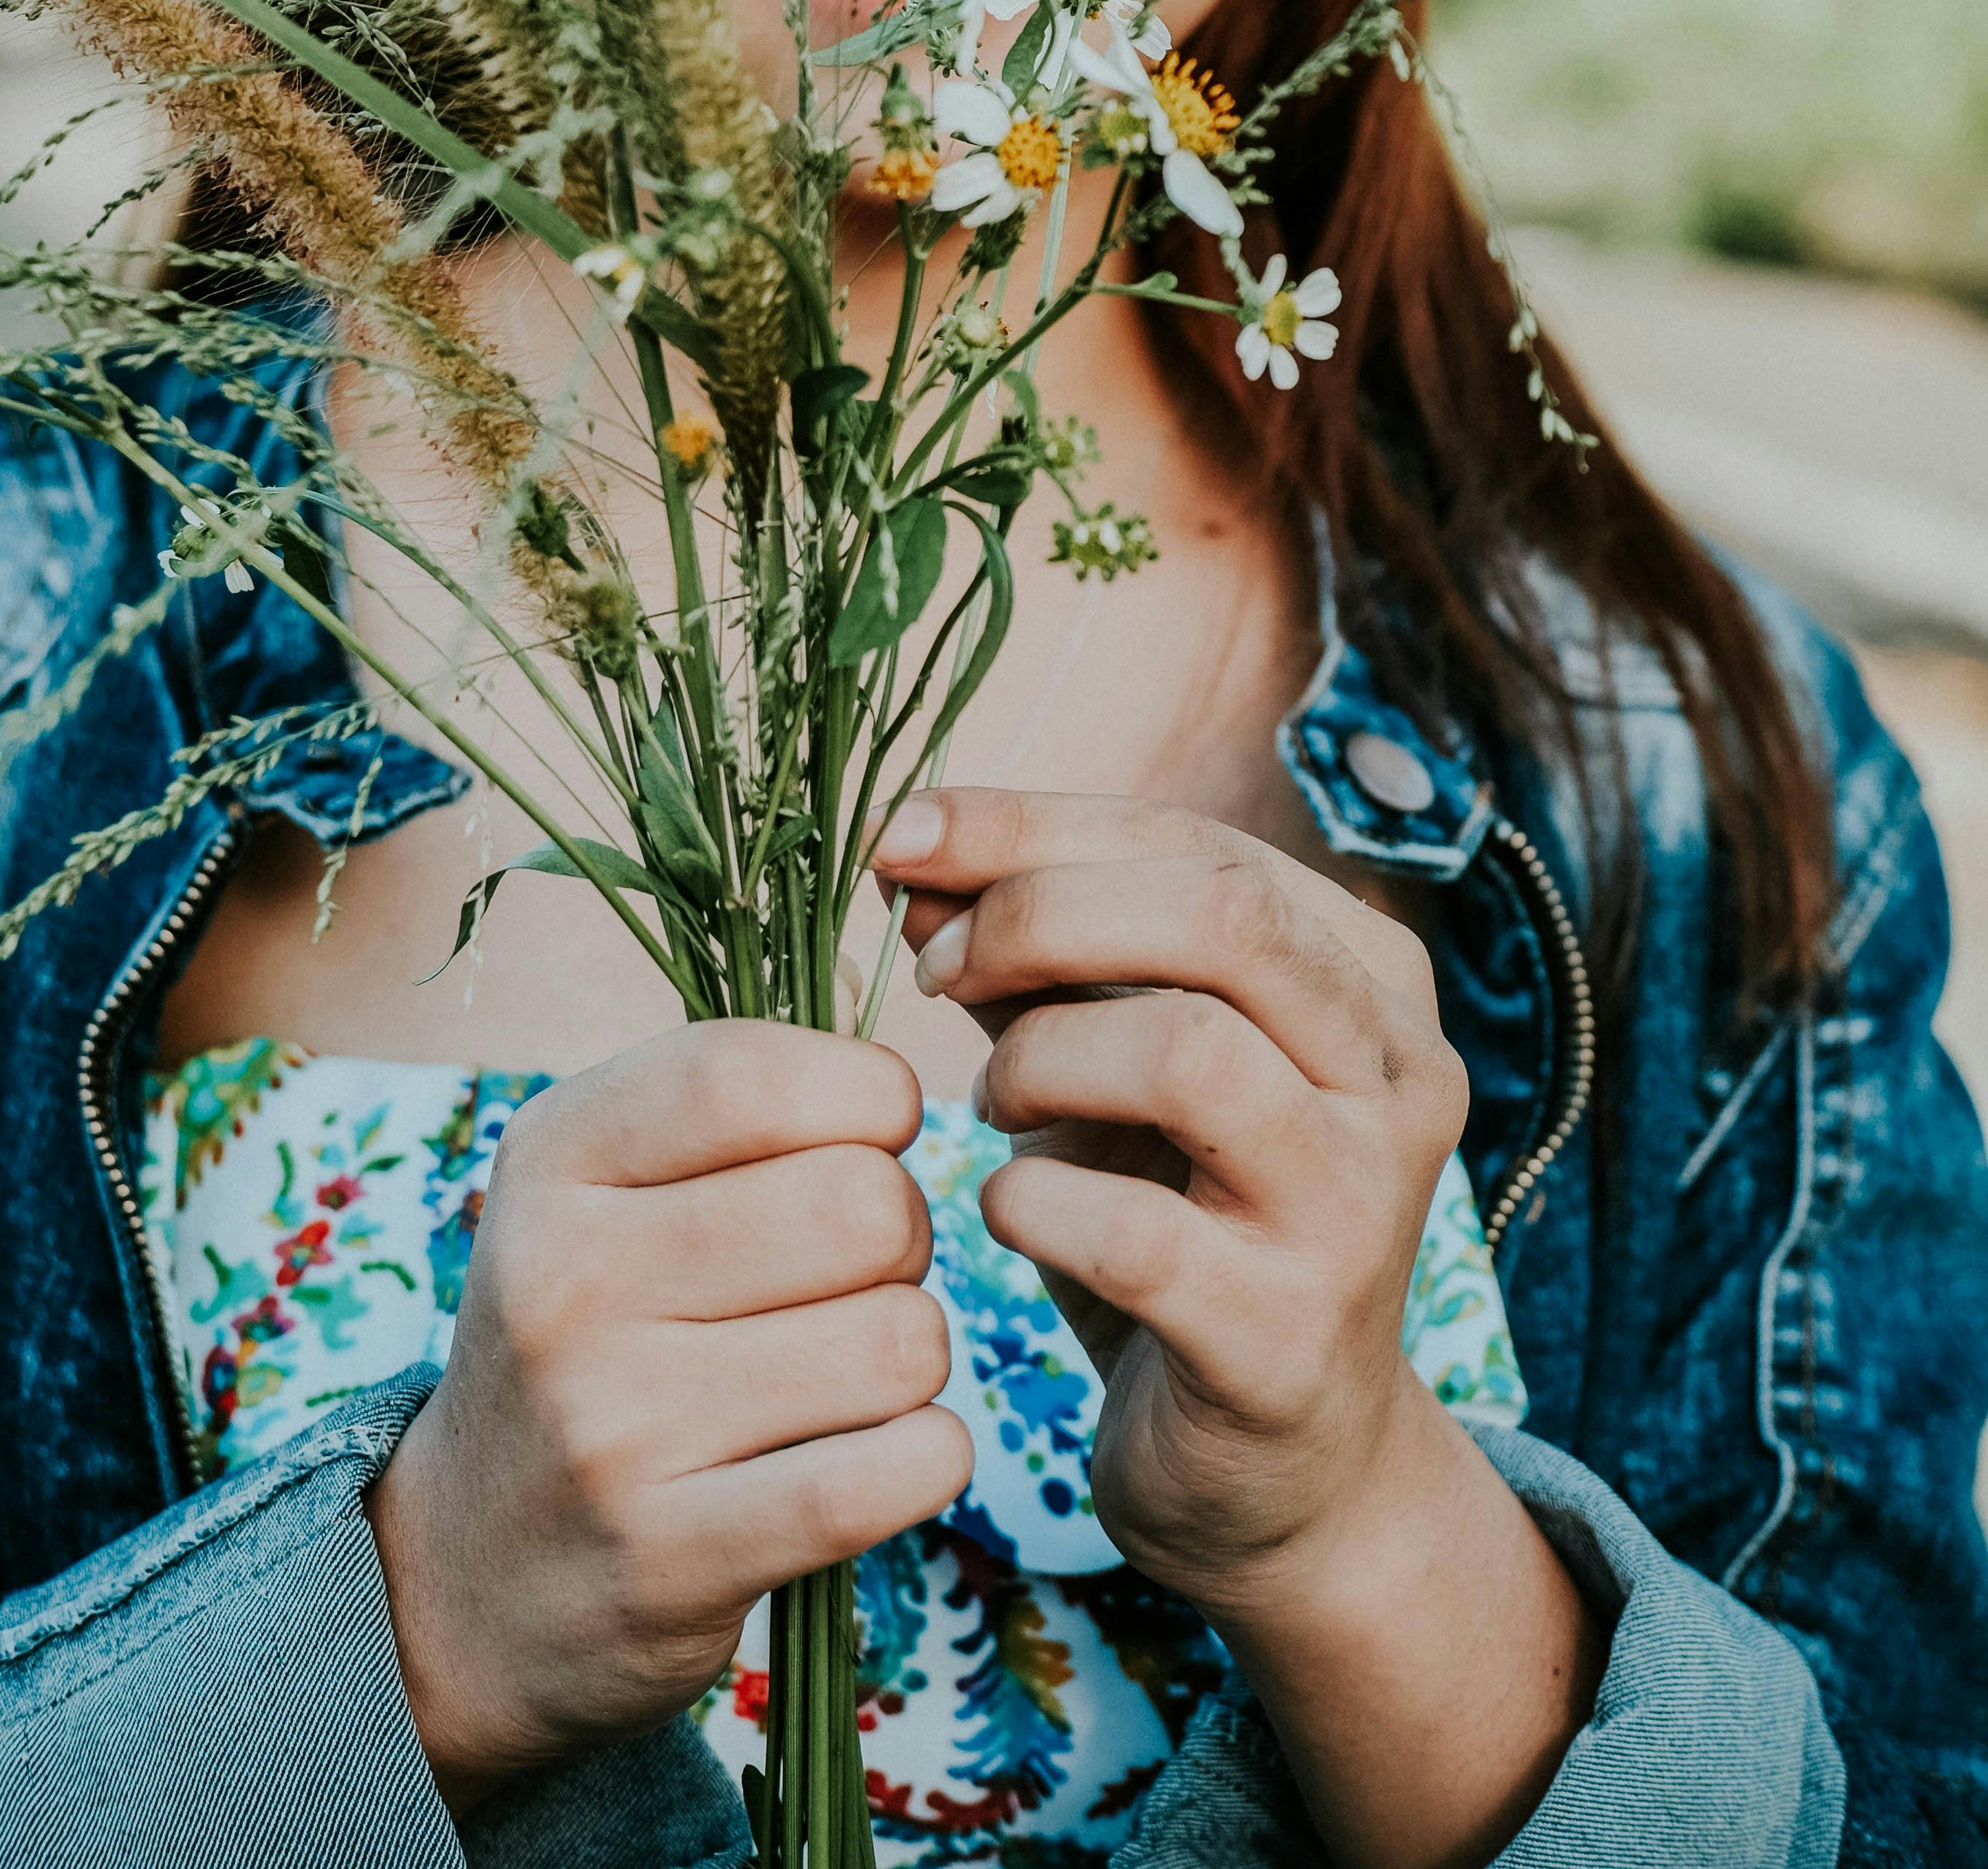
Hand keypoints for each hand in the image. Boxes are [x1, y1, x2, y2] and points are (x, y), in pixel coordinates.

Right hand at [367, 1018, 971, 1811]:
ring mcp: (614, 1432)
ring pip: (898, 1340)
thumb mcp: (594, 1185)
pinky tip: (884, 1452)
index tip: (876, 1127)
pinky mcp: (675, 1561)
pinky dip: (930, 1455)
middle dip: (903, 1230)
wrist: (469, 1573)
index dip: (861, 1088)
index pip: (744, 1075)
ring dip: (913, 1352)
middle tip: (861, 1271)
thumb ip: (727, 1098)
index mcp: (549, 1164)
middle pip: (860, 1205)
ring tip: (851, 1368)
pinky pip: (895, 1472)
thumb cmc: (587, 1336)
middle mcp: (566, 1286)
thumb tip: (886, 1054)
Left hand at [872, 781, 1462, 1609]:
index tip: (904, 835)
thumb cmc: (1185, 1224)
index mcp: (1371, 980)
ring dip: (1043, 1057)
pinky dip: (1031, 1201)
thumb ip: (1036, 955)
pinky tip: (1006, 1210)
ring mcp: (1356, 1210)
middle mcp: (1395, 1076)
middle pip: (1220, 914)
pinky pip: (1133, 1232)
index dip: (1035, 824)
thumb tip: (915, 853)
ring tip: (992, 1104)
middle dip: (1040, 912)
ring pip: (1189, 1051)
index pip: (1199, 842)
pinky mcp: (1287, 1340)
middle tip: (935, 968)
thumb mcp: (1121, 1062)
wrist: (1282, 1475)